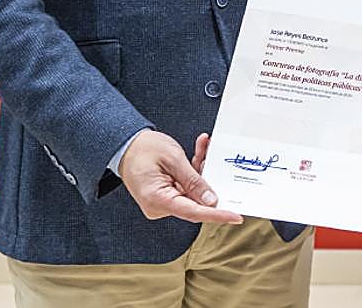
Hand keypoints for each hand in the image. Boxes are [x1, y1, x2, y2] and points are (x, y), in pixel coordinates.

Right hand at [119, 130, 241, 223]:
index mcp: (158, 200)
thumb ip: (194, 181)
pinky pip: (186, 186)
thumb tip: (211, 201)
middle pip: (196, 201)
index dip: (217, 215)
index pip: (194, 213)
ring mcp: (163, 202)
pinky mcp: (166, 195)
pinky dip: (194, 171)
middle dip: (209, 179)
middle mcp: (159, 206)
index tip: (235, 217)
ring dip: (201, 170)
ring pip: (193, 191)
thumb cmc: (143, 149)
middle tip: (213, 156)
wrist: (126, 144)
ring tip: (204, 146)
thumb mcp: (173, 159)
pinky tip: (199, 152)